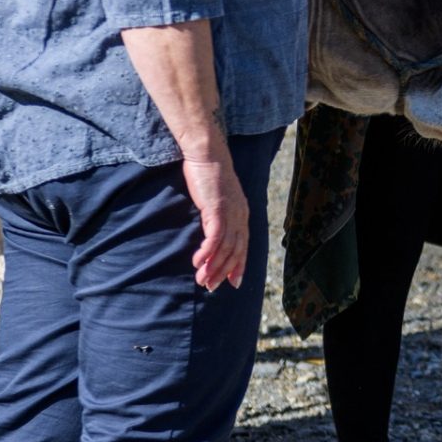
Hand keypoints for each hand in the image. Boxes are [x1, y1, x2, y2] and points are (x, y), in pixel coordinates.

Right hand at [183, 153, 248, 289]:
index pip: (243, 246)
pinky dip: (207, 252)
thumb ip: (218, 214)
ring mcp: (230, 213)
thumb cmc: (208, 175)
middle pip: (235, 251)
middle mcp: (240, 216)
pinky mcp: (218, 210)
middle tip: (211, 286)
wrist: (207, 154)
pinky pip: (215, 238)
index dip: (239, 265)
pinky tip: (198, 262)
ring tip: (202, 280)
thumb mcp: (217, 198)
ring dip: (213, 267)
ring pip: (225, 248)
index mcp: (242, 214)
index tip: (232, 283)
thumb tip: (212, 230)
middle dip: (224, 272)